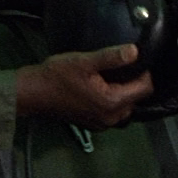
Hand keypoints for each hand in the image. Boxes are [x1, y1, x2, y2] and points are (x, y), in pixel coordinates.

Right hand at [16, 44, 152, 128]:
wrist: (32, 93)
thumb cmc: (57, 75)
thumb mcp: (84, 61)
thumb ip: (112, 57)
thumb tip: (135, 52)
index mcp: (112, 102)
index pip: (145, 88)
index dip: (144, 72)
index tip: (134, 60)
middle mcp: (111, 118)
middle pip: (137, 99)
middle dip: (133, 83)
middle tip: (119, 67)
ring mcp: (102, 124)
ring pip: (125, 107)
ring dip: (122, 93)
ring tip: (109, 77)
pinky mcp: (93, 125)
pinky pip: (112, 113)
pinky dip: (111, 101)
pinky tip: (99, 88)